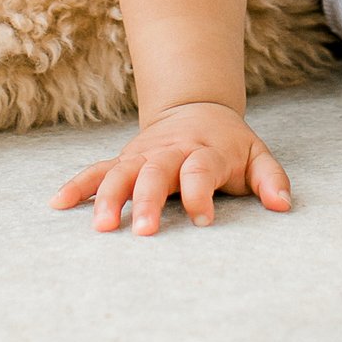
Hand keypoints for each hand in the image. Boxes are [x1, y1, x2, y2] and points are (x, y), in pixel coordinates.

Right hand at [50, 100, 288, 235]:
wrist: (198, 110)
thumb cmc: (229, 145)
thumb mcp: (257, 156)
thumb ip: (272, 180)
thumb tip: (283, 206)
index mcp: (206, 150)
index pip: (202, 169)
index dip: (201, 193)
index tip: (204, 221)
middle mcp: (171, 151)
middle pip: (157, 173)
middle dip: (148, 201)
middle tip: (143, 232)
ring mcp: (144, 155)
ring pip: (121, 173)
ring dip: (109, 198)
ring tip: (100, 227)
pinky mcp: (125, 159)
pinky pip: (97, 170)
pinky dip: (78, 185)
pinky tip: (57, 204)